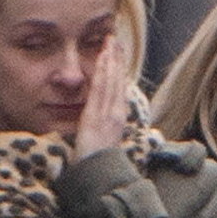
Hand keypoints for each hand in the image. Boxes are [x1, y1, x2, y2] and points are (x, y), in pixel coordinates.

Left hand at [70, 16, 134, 162]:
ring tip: (110, 41)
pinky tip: (103, 57)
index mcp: (118, 119)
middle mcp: (116, 113)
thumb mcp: (104, 143)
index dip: (120, 69)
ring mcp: (108, 113)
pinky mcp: (97, 115)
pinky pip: (100, 89)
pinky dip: (103, 71)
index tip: (118, 53)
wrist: (100, 179)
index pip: (120, 88)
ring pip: (111, 80)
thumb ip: (104, 129)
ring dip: (111, 59)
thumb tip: (102, 120)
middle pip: (118, 80)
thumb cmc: (100, 165)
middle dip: (117, 58)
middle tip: (115, 38)